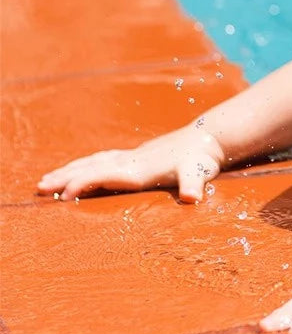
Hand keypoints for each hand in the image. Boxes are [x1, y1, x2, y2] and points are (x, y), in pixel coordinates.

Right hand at [36, 126, 224, 202]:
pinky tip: (81, 167)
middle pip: (93, 167)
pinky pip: (104, 159)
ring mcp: (134, 156)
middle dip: (66, 177)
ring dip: (71, 169)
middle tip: (39, 187)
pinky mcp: (138, 155)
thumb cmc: (202, 159)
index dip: (86, 183)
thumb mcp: (199, 173)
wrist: (209, 136)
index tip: (64, 194)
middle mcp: (133, 161)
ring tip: (48, 178)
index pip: (107, 175)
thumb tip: (193, 196)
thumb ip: (194, 184)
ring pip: (95, 162)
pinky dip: (87, 164)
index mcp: (141, 169)